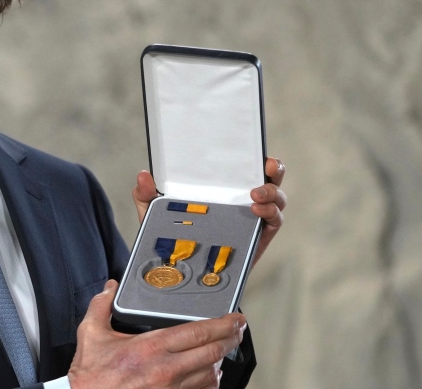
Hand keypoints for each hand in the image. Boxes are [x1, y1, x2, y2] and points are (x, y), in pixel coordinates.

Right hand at [68, 280, 244, 388]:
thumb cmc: (90, 376)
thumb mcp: (90, 334)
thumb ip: (101, 306)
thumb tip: (110, 288)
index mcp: (151, 348)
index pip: (198, 333)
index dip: (223, 324)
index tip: (235, 318)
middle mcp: (166, 370)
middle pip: (212, 353)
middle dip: (231, 340)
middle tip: (238, 331)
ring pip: (211, 375)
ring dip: (221, 362)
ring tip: (223, 351)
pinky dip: (210, 383)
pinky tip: (209, 375)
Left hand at [131, 158, 286, 265]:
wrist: (180, 271)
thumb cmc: (170, 235)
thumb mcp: (154, 212)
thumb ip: (146, 194)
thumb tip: (143, 174)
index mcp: (223, 187)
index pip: (244, 165)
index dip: (256, 155)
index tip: (257, 150)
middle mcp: (243, 198)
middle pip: (270, 177)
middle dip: (274, 168)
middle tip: (266, 167)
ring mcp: (254, 217)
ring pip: (277, 198)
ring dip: (272, 193)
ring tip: (256, 196)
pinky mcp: (259, 236)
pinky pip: (275, 220)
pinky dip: (271, 213)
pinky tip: (256, 211)